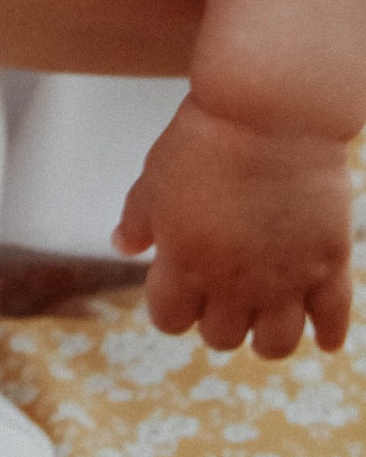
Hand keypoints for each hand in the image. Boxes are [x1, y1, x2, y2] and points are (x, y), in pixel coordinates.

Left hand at [116, 95, 353, 354]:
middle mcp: (234, 282)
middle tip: (219, 298)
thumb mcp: (155, 174)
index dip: (169, 309)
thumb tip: (123, 247)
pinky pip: (331, 322)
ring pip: (275, 345)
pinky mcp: (328, 266)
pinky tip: (322, 338)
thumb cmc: (207, 135)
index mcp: (185, 261)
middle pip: (220, 336)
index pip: (169, 320)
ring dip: (265, 338)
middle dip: (214, 320)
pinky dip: (327, 335)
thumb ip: (137, 218)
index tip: (175, 294)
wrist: (270, 111)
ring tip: (263, 320)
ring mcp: (286, 279)